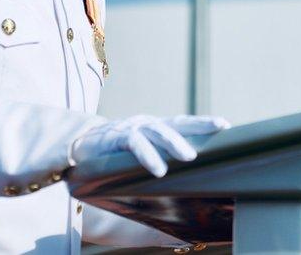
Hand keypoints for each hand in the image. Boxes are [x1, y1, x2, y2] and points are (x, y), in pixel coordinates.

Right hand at [70, 115, 229, 177]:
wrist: (75, 150)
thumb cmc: (111, 157)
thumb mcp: (138, 157)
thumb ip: (157, 162)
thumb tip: (181, 179)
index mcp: (153, 128)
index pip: (182, 123)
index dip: (202, 123)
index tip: (225, 124)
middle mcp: (145, 124)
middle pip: (175, 122)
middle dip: (198, 126)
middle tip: (217, 130)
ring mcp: (130, 128)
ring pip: (157, 131)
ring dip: (174, 143)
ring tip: (189, 157)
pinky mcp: (115, 137)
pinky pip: (134, 144)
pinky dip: (148, 156)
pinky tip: (158, 169)